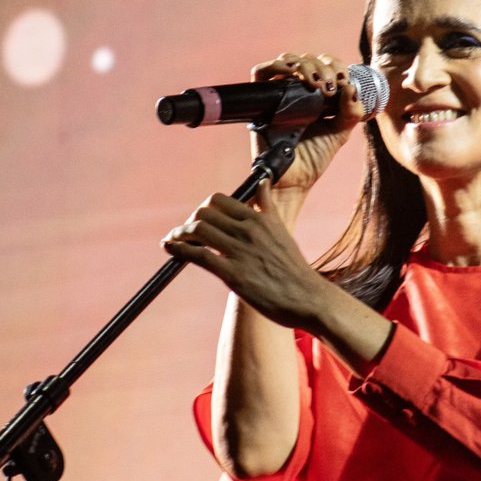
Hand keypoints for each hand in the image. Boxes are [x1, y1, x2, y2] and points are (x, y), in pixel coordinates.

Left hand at [161, 179, 331, 331]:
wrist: (308, 298)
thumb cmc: (294, 268)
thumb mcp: (282, 229)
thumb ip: (267, 206)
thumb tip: (263, 182)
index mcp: (259, 219)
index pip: (220, 200)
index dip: (204, 209)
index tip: (199, 220)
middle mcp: (248, 230)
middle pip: (204, 213)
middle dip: (189, 222)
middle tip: (184, 234)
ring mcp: (240, 251)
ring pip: (197, 230)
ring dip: (179, 234)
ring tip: (172, 240)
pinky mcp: (233, 274)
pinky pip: (198, 255)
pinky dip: (180, 250)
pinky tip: (172, 251)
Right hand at [249, 53, 366, 193]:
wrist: (294, 180)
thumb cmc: (315, 157)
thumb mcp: (340, 132)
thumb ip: (351, 112)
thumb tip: (352, 88)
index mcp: (317, 94)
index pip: (325, 64)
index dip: (335, 65)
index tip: (343, 80)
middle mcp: (298, 90)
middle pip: (308, 59)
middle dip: (323, 67)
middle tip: (331, 85)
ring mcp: (279, 93)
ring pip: (288, 60)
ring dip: (305, 65)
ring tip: (317, 83)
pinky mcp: (262, 100)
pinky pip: (262, 72)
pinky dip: (276, 66)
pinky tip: (293, 75)